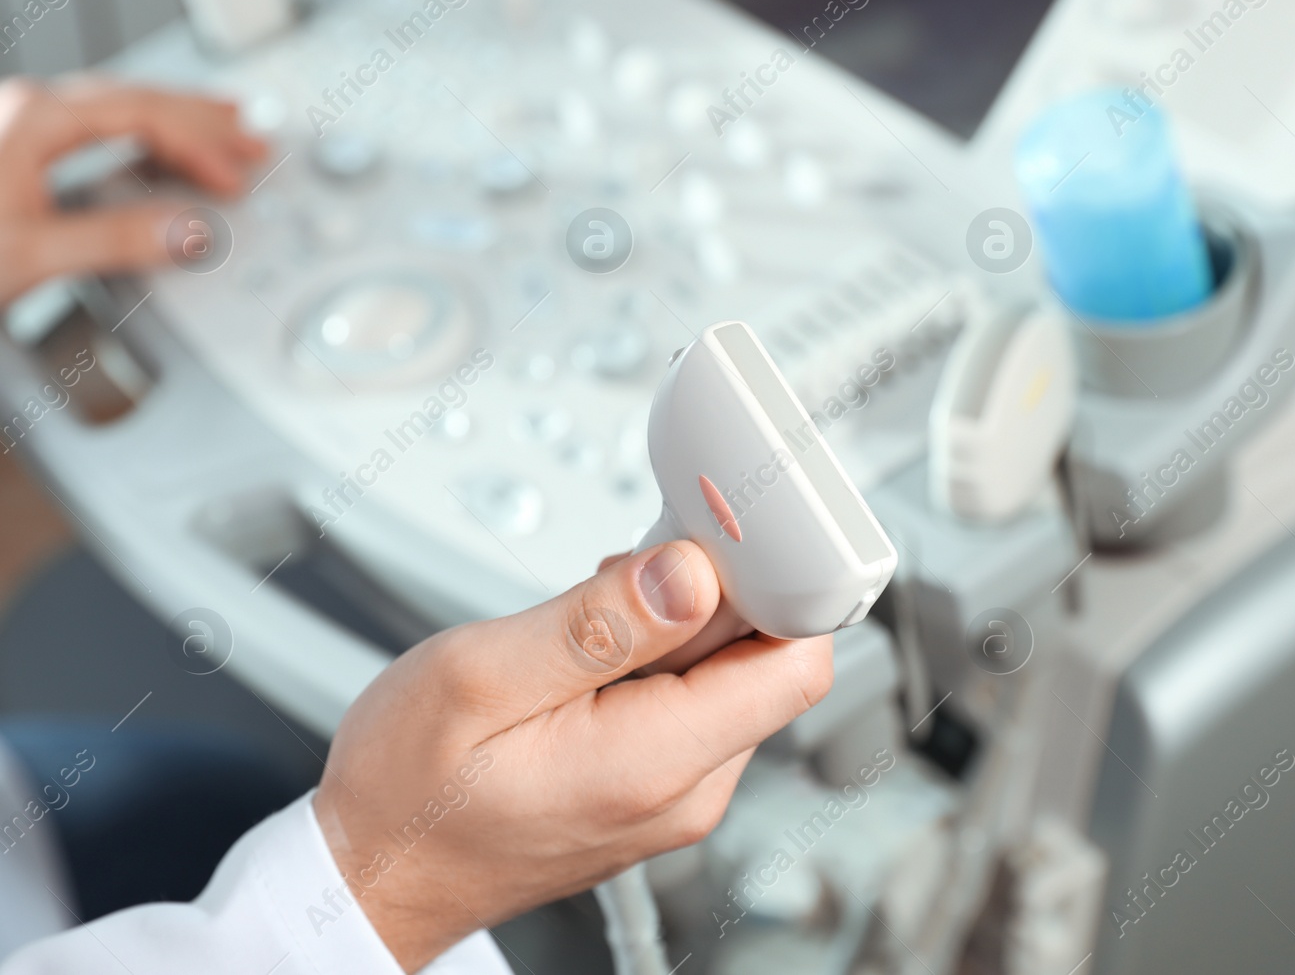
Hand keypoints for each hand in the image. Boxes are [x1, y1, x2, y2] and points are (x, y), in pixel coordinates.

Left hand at [0, 76, 266, 303]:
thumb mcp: (33, 251)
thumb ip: (117, 239)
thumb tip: (191, 231)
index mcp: (35, 118)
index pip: (143, 115)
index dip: (200, 144)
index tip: (234, 176)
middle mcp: (27, 109)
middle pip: (136, 100)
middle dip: (203, 122)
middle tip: (252, 140)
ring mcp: (20, 124)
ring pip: (118, 107)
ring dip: (177, 121)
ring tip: (222, 129)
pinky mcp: (15, 148)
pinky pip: (98, 123)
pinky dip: (144, 133)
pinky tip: (159, 145)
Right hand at [312, 541, 833, 971]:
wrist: (375, 873)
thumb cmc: (405, 792)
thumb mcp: (479, 677)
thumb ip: (597, 623)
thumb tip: (694, 574)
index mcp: (654, 764)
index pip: (798, 662)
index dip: (775, 583)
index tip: (712, 541)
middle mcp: (687, 790)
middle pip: (765, 659)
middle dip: (710, 595)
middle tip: (619, 581)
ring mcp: (678, 794)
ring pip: (729, 674)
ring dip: (675, 626)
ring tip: (585, 628)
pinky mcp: (660, 788)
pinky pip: (694, 702)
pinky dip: (657, 660)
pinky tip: (591, 658)